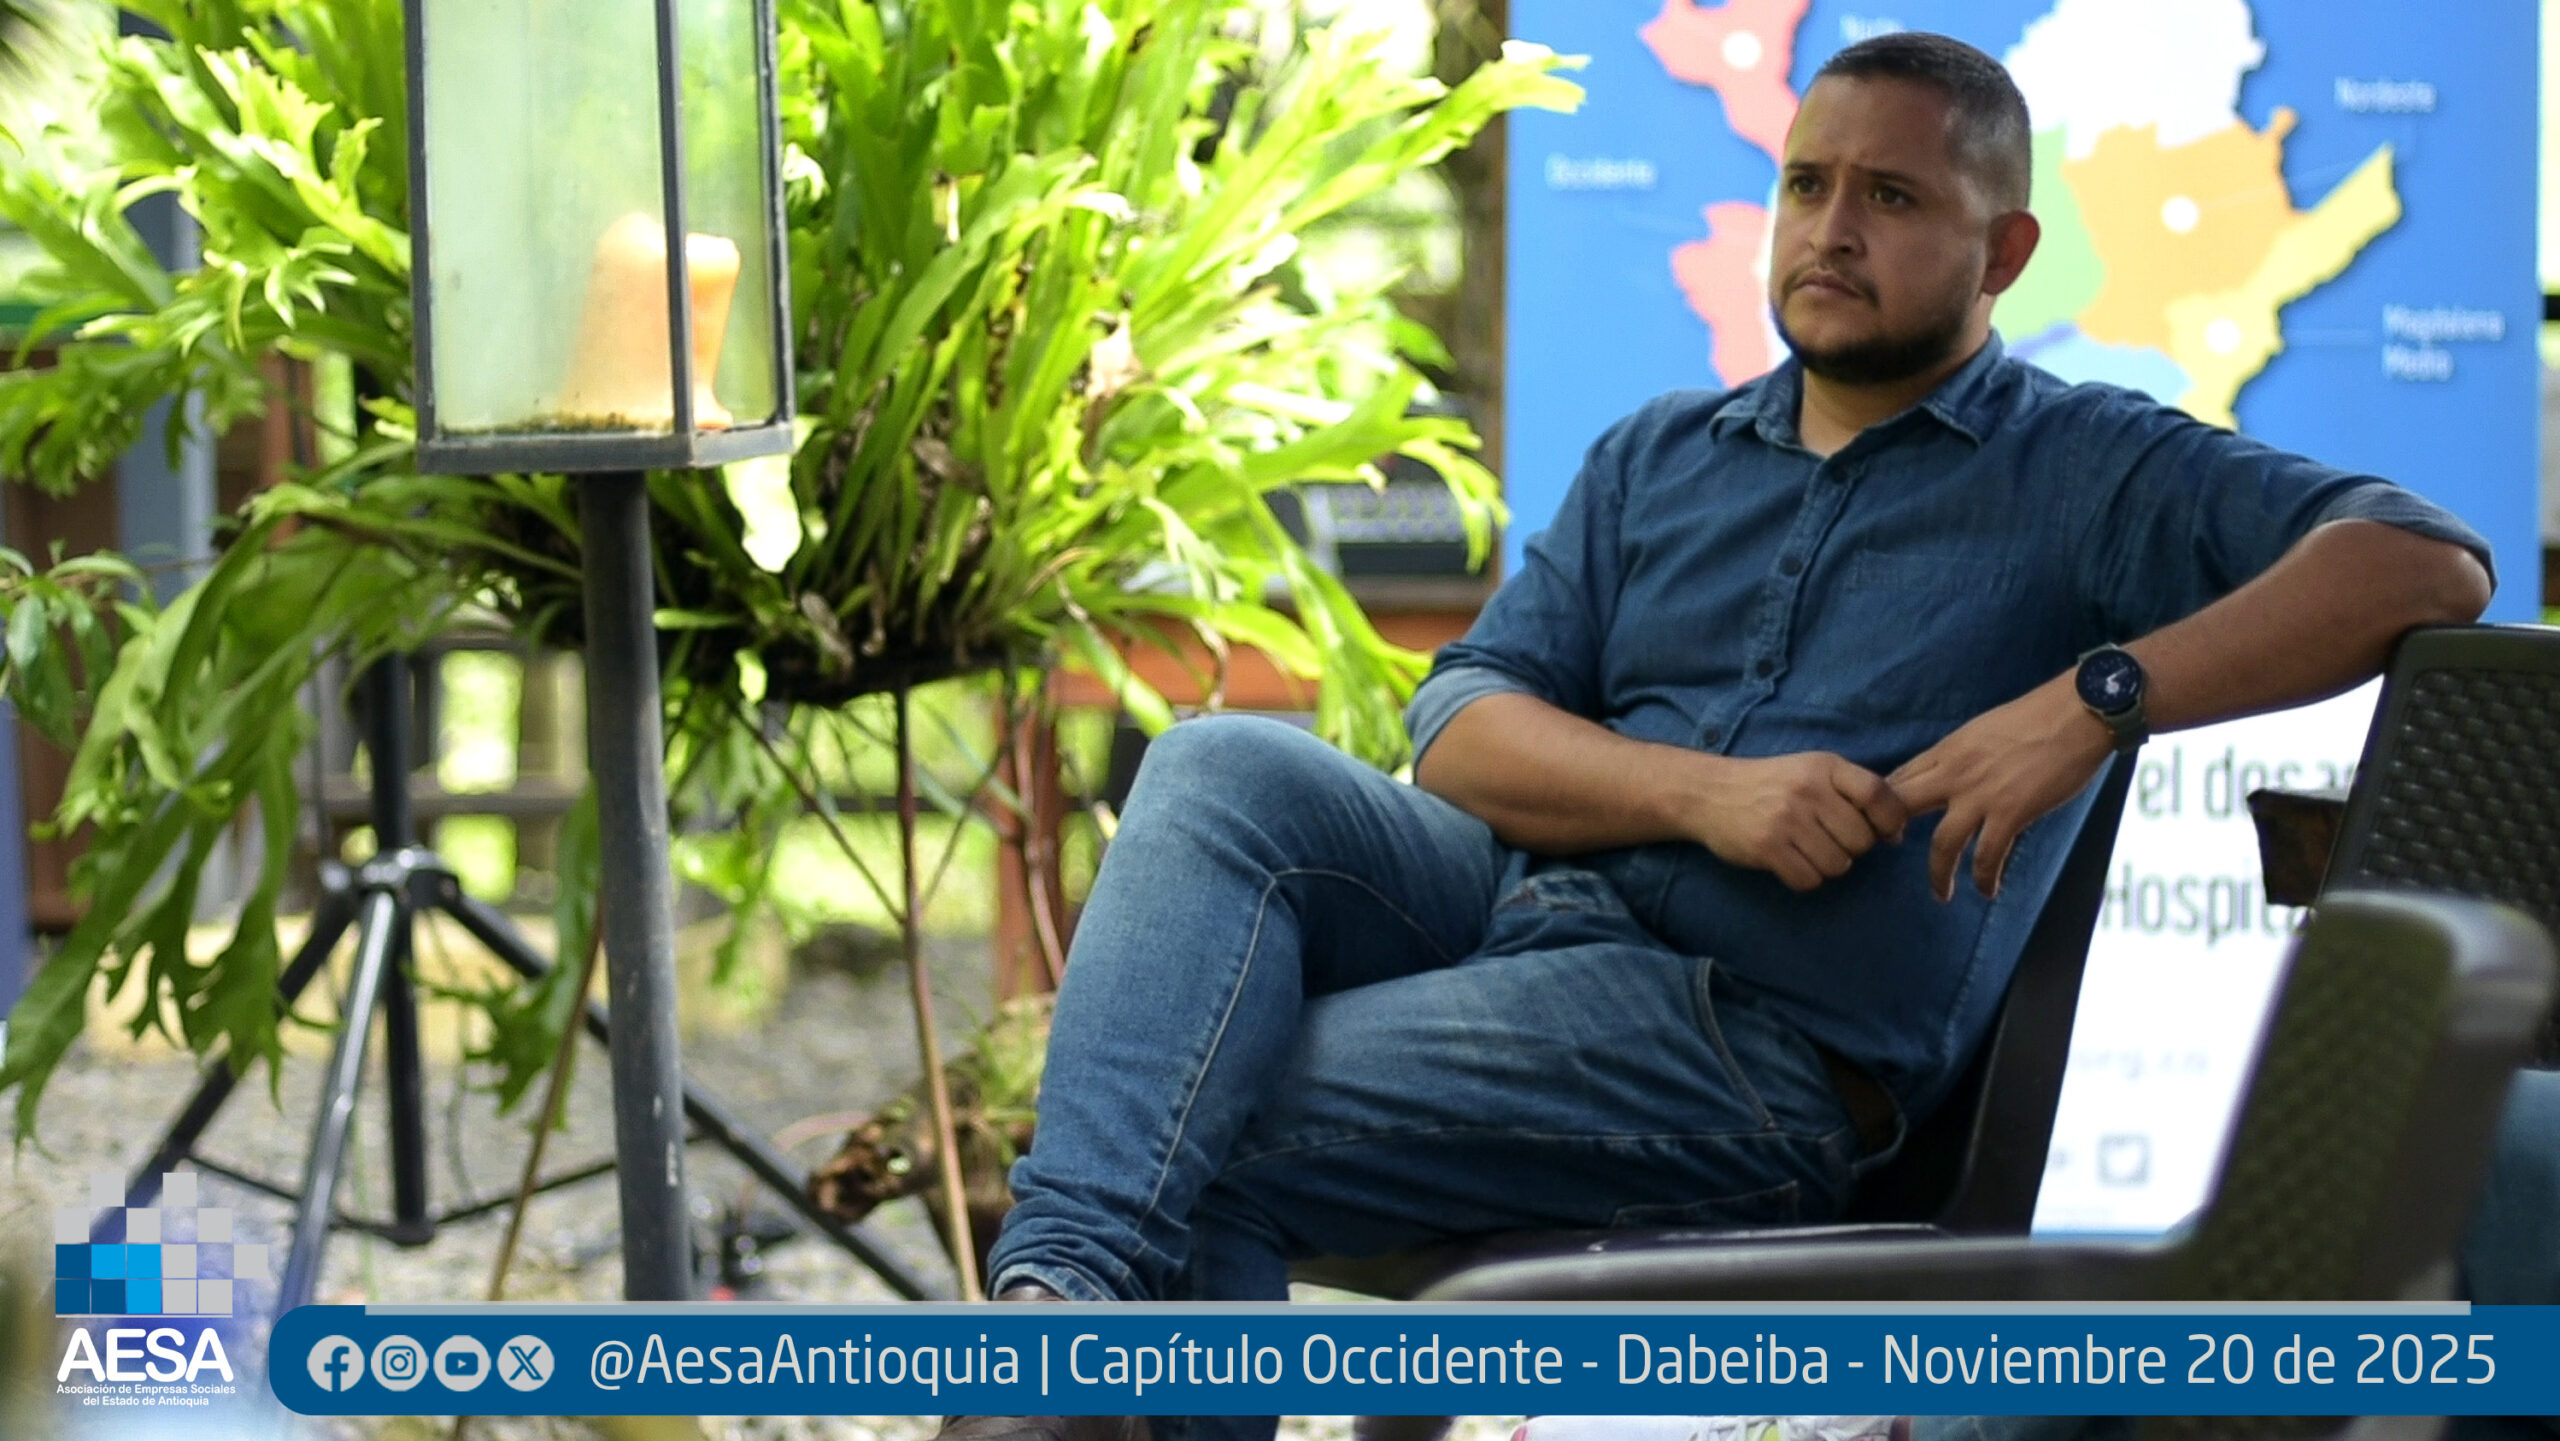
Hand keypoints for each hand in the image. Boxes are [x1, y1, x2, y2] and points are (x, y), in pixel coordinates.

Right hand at [1688, 752, 1909, 892]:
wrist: (1709, 792)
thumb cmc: (1771, 784)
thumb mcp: (1812, 772)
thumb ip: (1855, 793)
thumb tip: (1897, 834)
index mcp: (1824, 767)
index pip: (1879, 795)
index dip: (1891, 821)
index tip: (1884, 833)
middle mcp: (1807, 790)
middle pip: (1861, 840)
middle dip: (1852, 848)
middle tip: (1828, 839)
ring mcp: (1786, 819)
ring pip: (1838, 865)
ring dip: (1827, 865)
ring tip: (1806, 848)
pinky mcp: (1767, 847)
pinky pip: (1809, 879)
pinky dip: (1804, 877)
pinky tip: (1789, 861)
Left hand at [1888, 679, 2115, 901]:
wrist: (2078, 713)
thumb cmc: (2038, 716)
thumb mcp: (1983, 729)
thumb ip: (1962, 755)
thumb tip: (1952, 774)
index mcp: (1947, 749)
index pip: (1899, 778)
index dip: (1885, 803)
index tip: (1883, 821)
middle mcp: (1955, 772)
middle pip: (1903, 808)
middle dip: (1890, 833)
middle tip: (1893, 851)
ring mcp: (1981, 795)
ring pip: (1942, 844)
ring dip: (1939, 874)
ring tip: (1941, 894)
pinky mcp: (2011, 813)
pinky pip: (1989, 856)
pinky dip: (1985, 878)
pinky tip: (1988, 890)